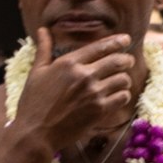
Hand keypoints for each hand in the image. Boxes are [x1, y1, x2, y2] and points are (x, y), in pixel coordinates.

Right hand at [8, 29, 142, 156]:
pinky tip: (118, 95)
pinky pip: (123, 97)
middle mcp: (84, 75)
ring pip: (123, 79)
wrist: (36, 133)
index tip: (126, 39)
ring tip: (121, 81)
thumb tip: (43, 29)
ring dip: (124, 79)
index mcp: (68, 63)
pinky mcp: (100, 110)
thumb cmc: (33, 102)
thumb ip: (44, 49)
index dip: (117, 41)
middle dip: (126, 60)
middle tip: (128, 61)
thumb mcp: (36, 72)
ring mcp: (93, 93)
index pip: (100, 47)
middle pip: (117, 61)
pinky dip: (123, 95)